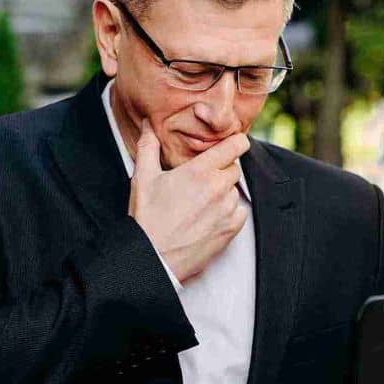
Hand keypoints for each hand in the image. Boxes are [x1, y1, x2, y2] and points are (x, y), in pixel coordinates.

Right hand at [128, 119, 250, 282]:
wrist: (153, 257)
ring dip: (223, 193)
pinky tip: (209, 217)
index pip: (235, 146)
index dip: (236, 142)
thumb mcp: (143, 178)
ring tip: (200, 203)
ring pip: (235, 191)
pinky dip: (229, 212)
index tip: (234, 143)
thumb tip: (148, 126)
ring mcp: (226, 210)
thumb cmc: (147, 219)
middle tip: (200, 181)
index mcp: (199, 172)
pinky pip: (240, 212)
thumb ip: (148, 147)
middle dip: (221, 171)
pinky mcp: (231, 230)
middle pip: (234, 169)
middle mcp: (217, 189)